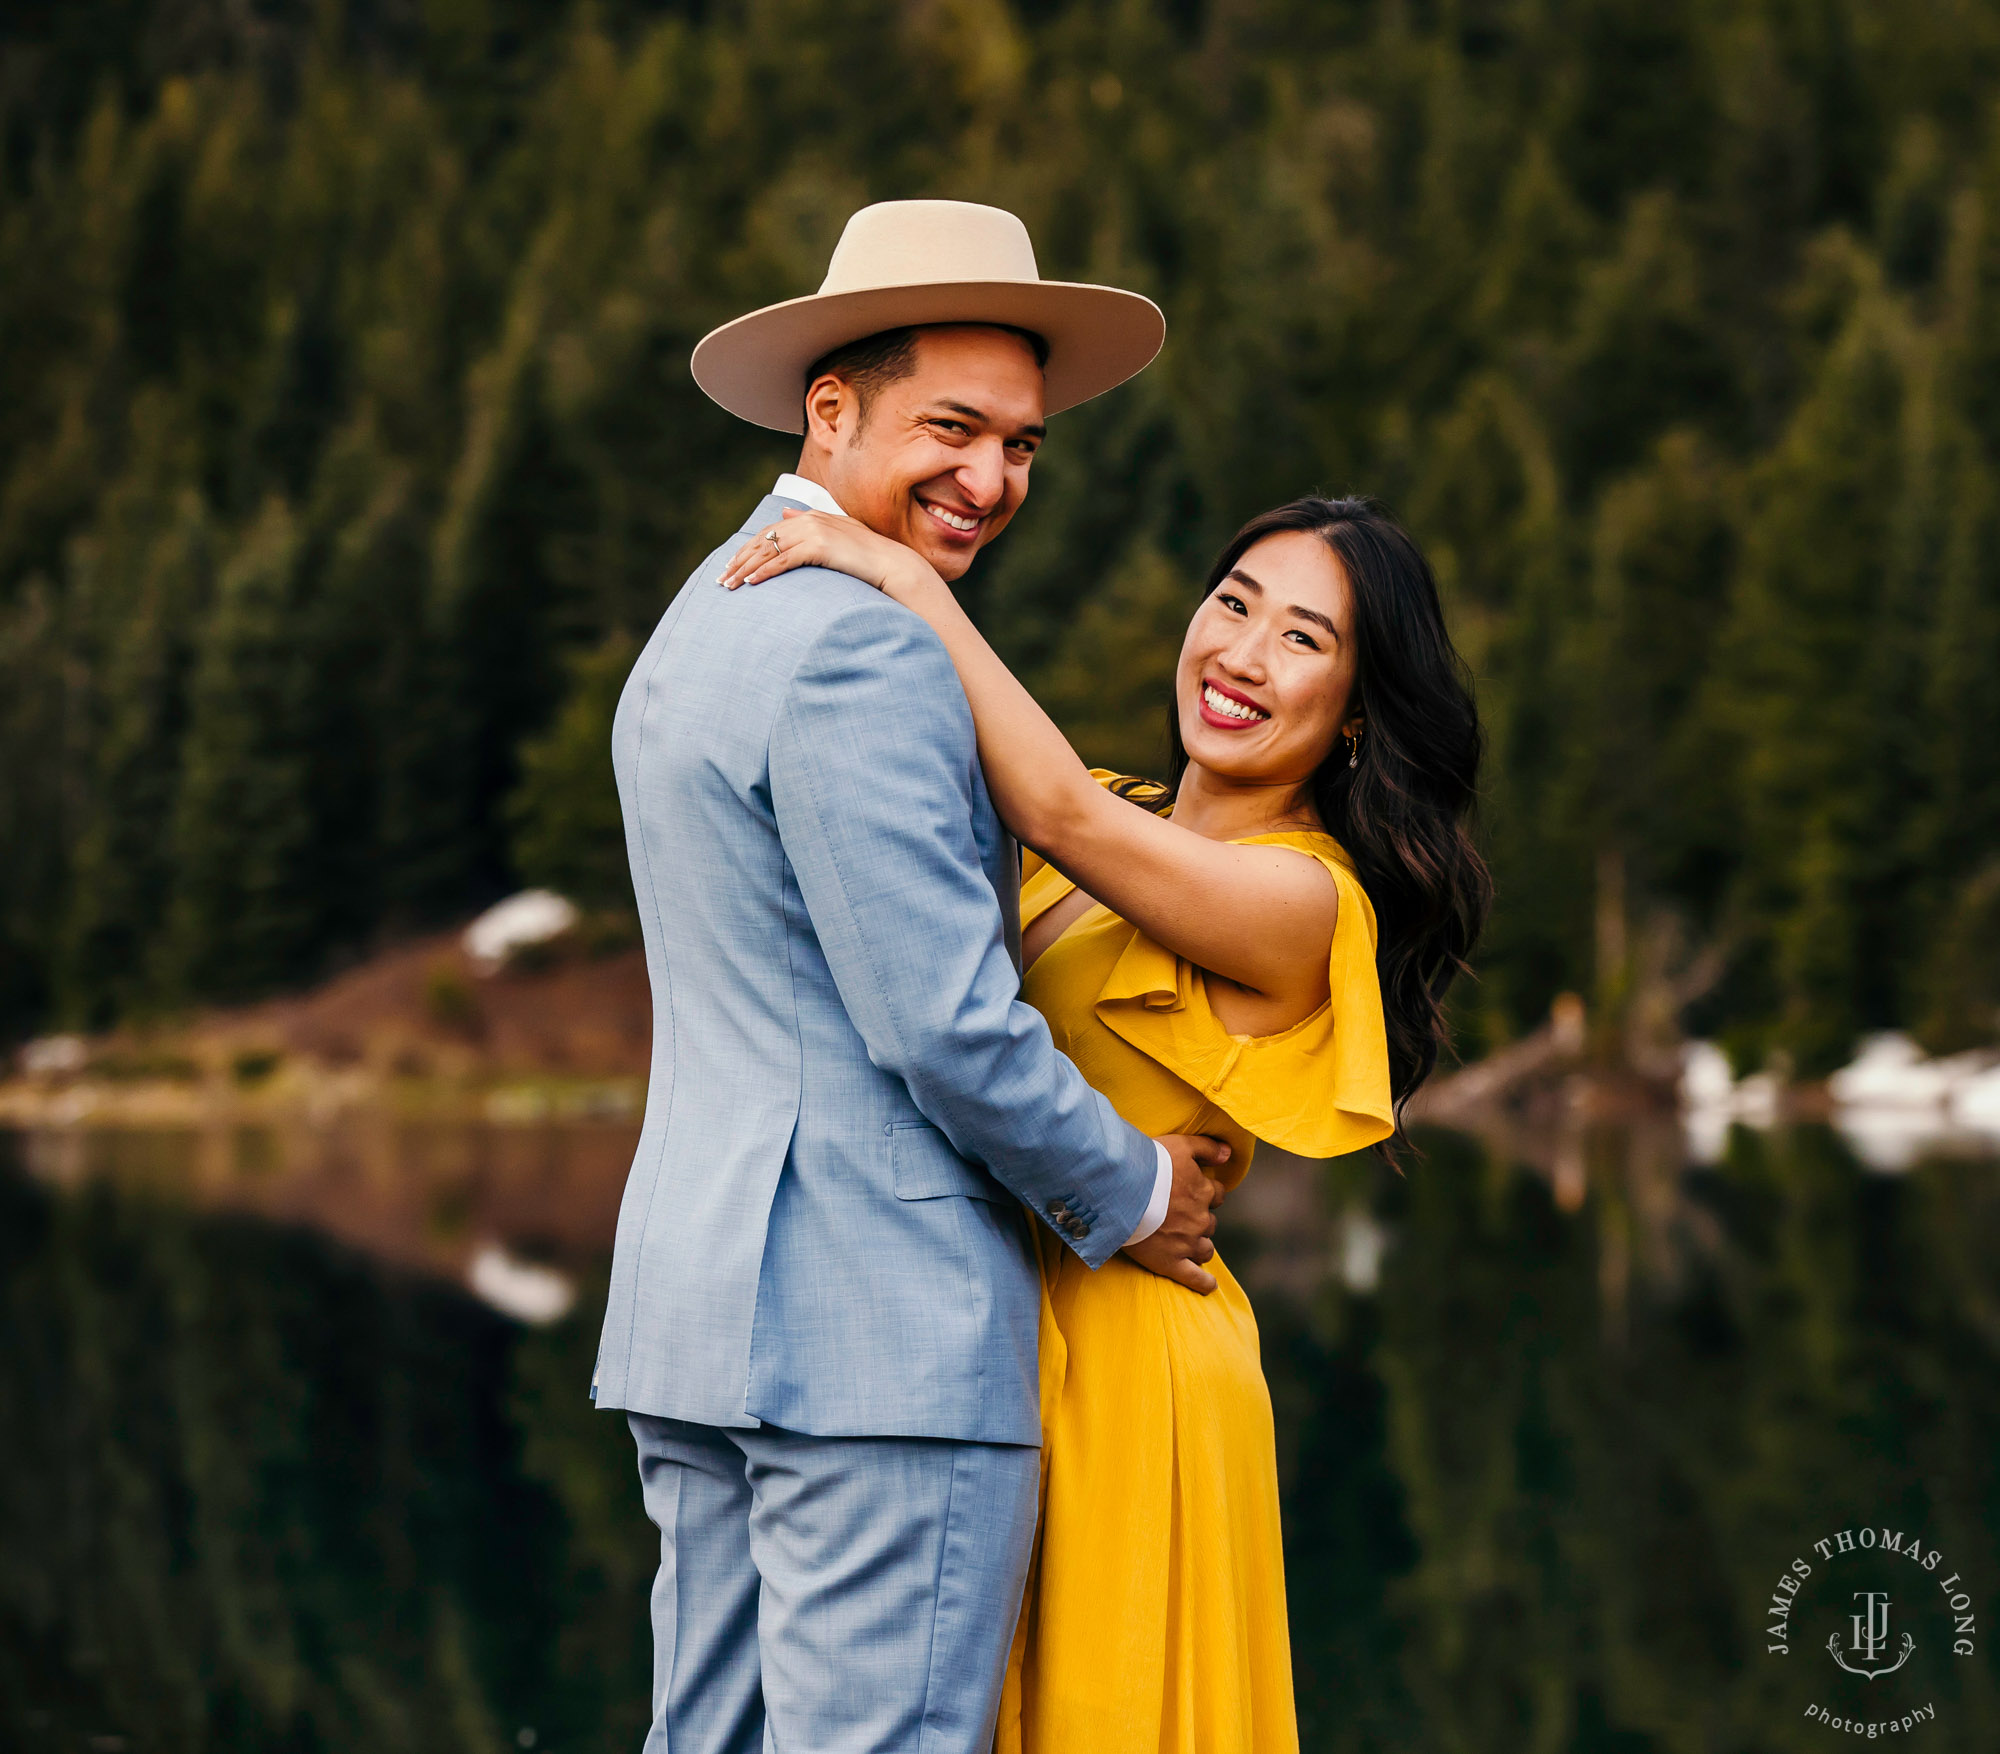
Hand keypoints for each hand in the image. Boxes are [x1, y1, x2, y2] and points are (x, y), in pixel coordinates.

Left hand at [718, 508, 941, 600]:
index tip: (733, 565)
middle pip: (764, 539)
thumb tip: (785, 512)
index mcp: (813, 517)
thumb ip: (810, 523)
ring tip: (729, 585)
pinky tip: (751, 583)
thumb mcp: (839, 535)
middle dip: (740, 560)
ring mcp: (815, 531)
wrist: (894, 566)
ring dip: (745, 568)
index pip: (771, 531)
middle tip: (721, 579)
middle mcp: (810, 519)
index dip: (749, 549)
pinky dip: (765, 572)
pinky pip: (784, 560)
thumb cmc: (870, 558)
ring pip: (769, 550)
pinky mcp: (819, 546)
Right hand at [1122, 1134, 1230, 1294]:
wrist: (1122, 1189)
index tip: (1193, 1192)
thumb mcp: (1181, 1145)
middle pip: (1210, 1223)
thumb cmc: (1150, 1163)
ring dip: (1199, 1245)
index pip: (1217, 1195)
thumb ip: (1207, 1147)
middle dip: (1199, 1220)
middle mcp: (1200, 1219)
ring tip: (1184, 1243)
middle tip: (1179, 1216)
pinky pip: (1195, 1278)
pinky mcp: (1171, 1262)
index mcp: (1204, 1192)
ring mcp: (1187, 1243)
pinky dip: (1204, 1283)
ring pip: (1205, 1249)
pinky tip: (1209, 1286)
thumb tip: (1228, 1153)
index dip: (1206, 1193)